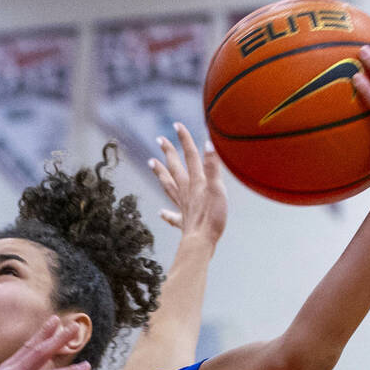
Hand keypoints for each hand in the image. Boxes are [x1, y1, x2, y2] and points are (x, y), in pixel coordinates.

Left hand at [149, 123, 226, 248]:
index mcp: (196, 182)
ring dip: (161, 174)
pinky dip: (167, 214)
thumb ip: (213, 167)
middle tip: (159, 140)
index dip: (184, 140)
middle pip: (175, 168)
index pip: (190, 156)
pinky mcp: (184, 223)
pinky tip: (161, 212)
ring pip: (169, 186)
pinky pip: (173, 217)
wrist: (201, 243)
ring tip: (151, 163)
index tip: (175, 125)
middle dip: (168, 153)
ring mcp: (183, 207)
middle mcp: (187, 192)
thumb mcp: (217, 189)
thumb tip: (208, 144)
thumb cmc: (212, 218)